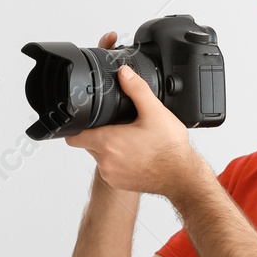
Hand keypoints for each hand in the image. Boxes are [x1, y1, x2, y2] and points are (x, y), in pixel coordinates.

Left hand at [64, 31, 205, 196]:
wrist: (182, 177)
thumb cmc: (170, 149)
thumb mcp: (155, 112)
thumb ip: (137, 89)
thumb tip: (124, 73)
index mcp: (108, 142)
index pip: (74, 136)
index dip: (77, 126)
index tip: (86, 119)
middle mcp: (105, 161)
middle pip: (88, 143)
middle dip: (99, 133)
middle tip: (118, 126)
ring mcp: (111, 175)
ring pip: (99, 156)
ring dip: (109, 147)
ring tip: (129, 139)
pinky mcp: (118, 183)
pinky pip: (109, 169)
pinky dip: (117, 161)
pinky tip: (134, 153)